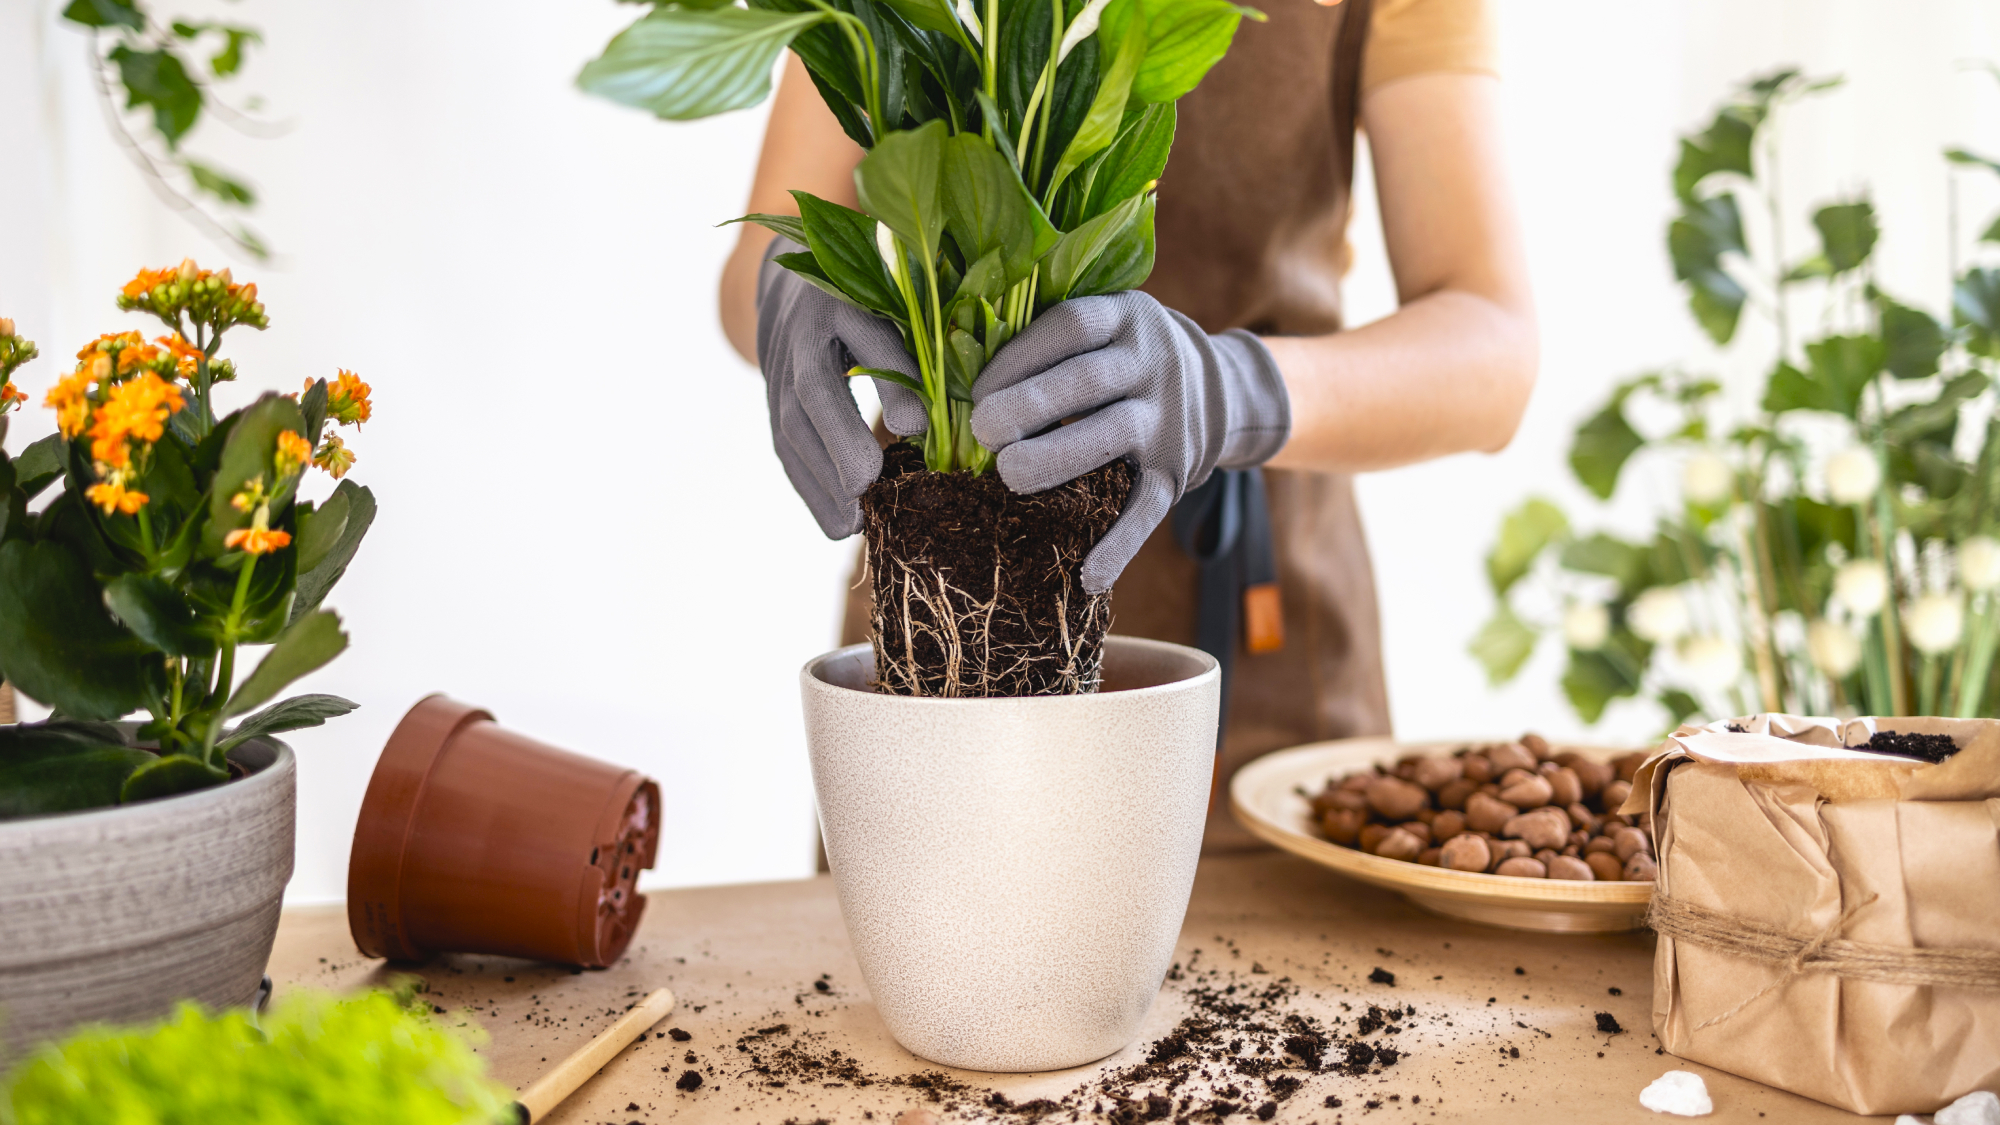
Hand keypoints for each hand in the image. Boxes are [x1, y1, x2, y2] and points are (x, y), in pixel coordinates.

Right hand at [755, 239, 927, 536]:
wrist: (792, 279)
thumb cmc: (865, 295)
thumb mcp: (893, 308)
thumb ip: (907, 357)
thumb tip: (918, 427)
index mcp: (837, 302)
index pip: (863, 335)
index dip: (884, 381)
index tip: (909, 430)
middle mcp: (797, 335)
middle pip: (811, 396)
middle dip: (838, 448)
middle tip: (868, 495)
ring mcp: (777, 369)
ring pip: (790, 428)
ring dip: (819, 482)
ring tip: (851, 525)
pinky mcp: (772, 398)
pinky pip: (784, 445)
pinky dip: (809, 485)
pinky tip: (834, 520)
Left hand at [969, 291, 1289, 592]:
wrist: (1216, 388)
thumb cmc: (1120, 357)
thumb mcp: (1101, 327)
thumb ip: (1047, 339)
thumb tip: (955, 375)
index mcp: (1125, 315)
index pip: (1069, 326)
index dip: (1017, 356)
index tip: (975, 390)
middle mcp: (1153, 361)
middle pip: (1085, 380)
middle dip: (1027, 406)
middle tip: (982, 432)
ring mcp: (1170, 417)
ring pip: (1112, 436)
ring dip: (1056, 459)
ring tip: (1008, 477)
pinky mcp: (1178, 469)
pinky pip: (1149, 509)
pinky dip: (1120, 545)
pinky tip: (1088, 576)